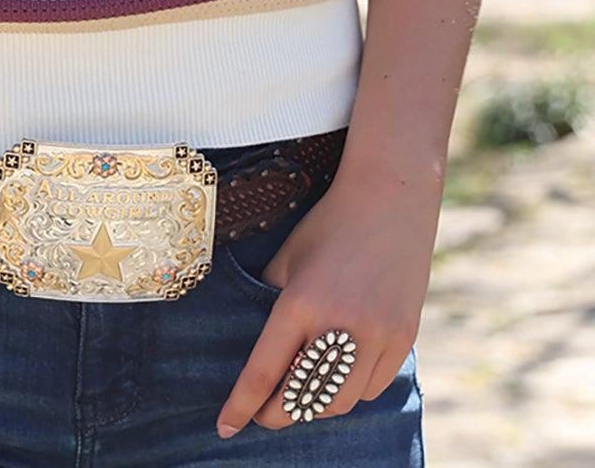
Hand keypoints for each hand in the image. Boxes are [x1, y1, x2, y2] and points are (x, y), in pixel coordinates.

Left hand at [214, 167, 437, 436]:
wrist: (390, 200)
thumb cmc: (328, 224)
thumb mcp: (287, 258)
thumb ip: (270, 302)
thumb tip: (260, 346)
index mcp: (301, 302)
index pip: (264, 372)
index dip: (241, 406)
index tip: (226, 428)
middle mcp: (340, 325)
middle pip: (302, 400)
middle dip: (275, 413)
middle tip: (261, 412)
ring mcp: (378, 336)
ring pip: (339, 403)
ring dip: (314, 407)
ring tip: (298, 394)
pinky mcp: (403, 338)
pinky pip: (372, 388)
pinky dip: (350, 392)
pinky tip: (337, 377)